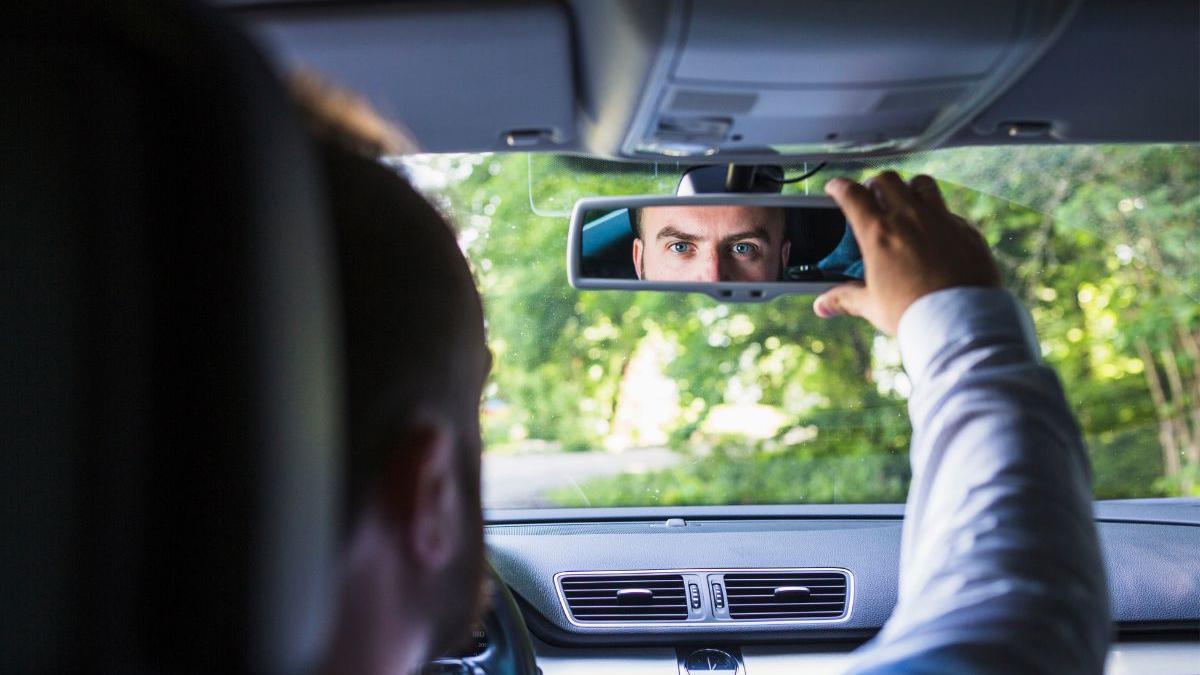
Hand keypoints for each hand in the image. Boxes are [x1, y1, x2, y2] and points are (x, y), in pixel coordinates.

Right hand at [813, 172, 1000, 334]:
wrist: (959, 322)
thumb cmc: (912, 314)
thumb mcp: (872, 306)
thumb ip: (845, 299)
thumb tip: (822, 305)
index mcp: (879, 234)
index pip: (852, 195)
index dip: (839, 187)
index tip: (835, 187)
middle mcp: (910, 218)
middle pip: (887, 180)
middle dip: (874, 183)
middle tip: (871, 196)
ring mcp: (941, 220)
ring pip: (922, 184)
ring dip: (909, 188)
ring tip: (906, 202)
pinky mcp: (967, 231)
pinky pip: (949, 212)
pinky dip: (938, 216)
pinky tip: (936, 233)